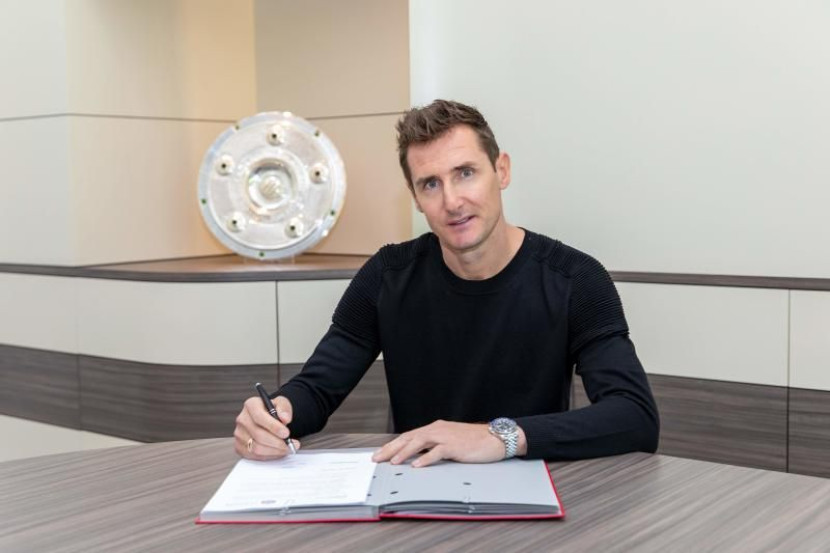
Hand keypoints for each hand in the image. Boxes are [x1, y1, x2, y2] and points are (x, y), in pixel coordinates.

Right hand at [234, 395, 299, 459]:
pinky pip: (255, 456)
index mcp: (251, 405)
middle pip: (258, 435)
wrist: (267, 418)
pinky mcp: (240, 447)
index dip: (273, 427)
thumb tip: (285, 418)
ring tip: (287, 448)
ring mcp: (239, 434)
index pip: (259, 417)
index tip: (286, 433)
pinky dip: (269, 456)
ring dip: (275, 451)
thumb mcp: (282, 403)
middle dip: (277, 442)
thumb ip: (285, 409)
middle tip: (291, 444)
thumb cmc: (273, 410)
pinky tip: (278, 451)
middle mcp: (242, 419)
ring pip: (256, 448)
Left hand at [371, 420, 524, 467]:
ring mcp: (445, 437)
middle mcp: (437, 430)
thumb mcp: (449, 441)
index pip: (408, 436)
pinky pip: (437, 452)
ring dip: (404, 452)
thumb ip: (434, 446)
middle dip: (391, 448)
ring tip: (393, 462)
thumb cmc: (474, 440)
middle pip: (409, 438)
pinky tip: (417, 466)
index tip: (380, 454)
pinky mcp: (455, 446)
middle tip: (377, 458)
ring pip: (419, 442)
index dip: (392, 445)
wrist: (494, 437)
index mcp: (435, 428)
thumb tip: (417, 456)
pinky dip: (426, 459)